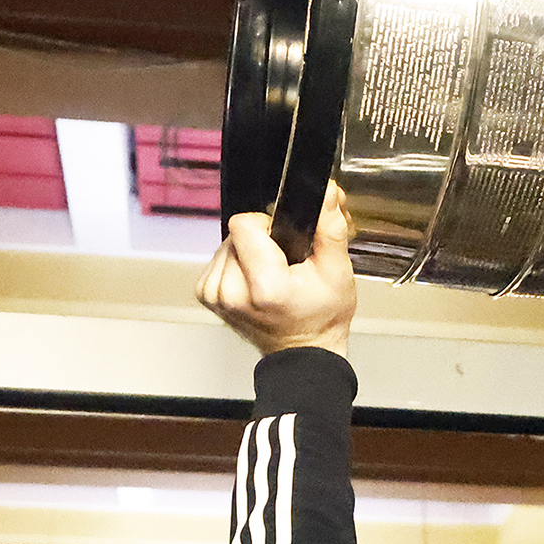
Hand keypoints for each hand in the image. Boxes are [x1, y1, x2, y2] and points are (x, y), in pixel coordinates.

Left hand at [196, 184, 357, 356]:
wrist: (303, 353)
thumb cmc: (321, 317)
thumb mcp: (338, 271)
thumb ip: (329, 227)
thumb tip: (324, 190)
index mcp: (264, 285)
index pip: (244, 224)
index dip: (267, 226)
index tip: (284, 245)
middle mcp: (231, 292)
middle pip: (235, 234)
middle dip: (259, 242)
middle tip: (282, 265)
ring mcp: (214, 295)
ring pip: (225, 245)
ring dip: (246, 254)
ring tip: (269, 276)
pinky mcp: (206, 295)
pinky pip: (217, 260)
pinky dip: (235, 266)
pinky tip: (254, 283)